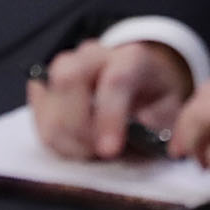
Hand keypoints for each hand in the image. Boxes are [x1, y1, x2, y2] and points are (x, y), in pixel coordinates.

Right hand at [29, 38, 193, 160]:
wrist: (142, 78)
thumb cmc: (156, 97)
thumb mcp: (172, 109)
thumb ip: (160, 127)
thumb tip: (153, 149)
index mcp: (132, 57)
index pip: (115, 81)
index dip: (109, 117)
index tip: (109, 151)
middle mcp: (94, 54)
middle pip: (69, 81)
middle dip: (79, 128)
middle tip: (96, 155)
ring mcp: (66, 65)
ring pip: (48, 97)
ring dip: (63, 137)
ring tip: (87, 154)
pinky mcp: (47, 82)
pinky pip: (37, 112)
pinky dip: (51, 136)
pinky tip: (72, 145)